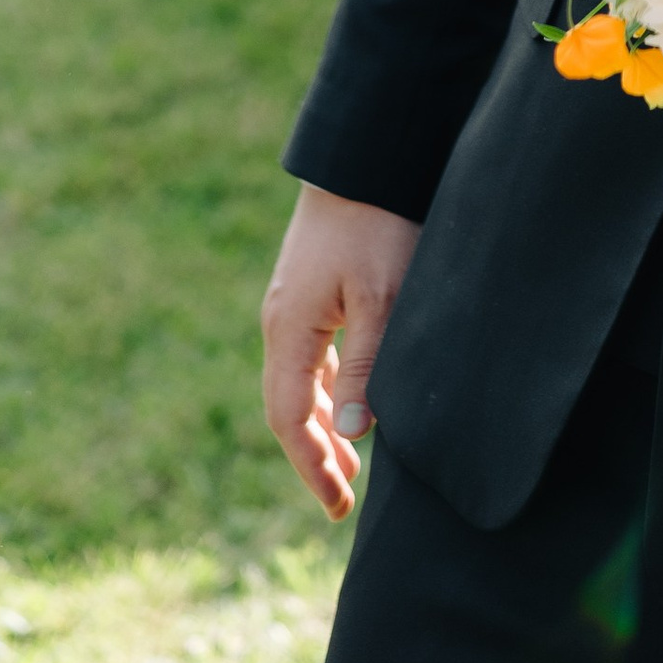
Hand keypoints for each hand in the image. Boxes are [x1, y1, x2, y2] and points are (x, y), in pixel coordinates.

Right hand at [260, 183, 420, 518]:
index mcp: (289, 331)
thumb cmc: (377, 224)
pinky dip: (326, 389)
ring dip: (320, 424)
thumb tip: (352, 433)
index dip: (313, 466)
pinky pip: (311, 356)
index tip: (337, 506)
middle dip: (315, 454)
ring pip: (300, 382)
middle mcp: (281, 323)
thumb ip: (366, 366)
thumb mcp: (381, 298)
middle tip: (342, 499)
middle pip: (288, 407)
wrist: (363, 156)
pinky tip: (347, 400)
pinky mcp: (311, 289)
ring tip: (349, 461)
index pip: (290, 419)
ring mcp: (293, 305)